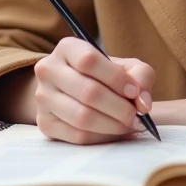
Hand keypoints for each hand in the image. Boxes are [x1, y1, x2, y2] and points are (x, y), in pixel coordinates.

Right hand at [32, 37, 154, 144]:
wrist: (72, 91)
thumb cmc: (104, 76)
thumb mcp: (124, 66)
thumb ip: (140, 76)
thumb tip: (143, 103)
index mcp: (67, 48)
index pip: (88, 61)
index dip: (115, 78)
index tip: (134, 92)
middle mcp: (48, 70)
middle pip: (87, 92)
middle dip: (119, 108)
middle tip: (136, 117)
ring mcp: (42, 97)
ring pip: (82, 117)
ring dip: (112, 125)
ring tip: (128, 125)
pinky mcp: (44, 123)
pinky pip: (76, 135)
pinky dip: (101, 137)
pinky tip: (113, 131)